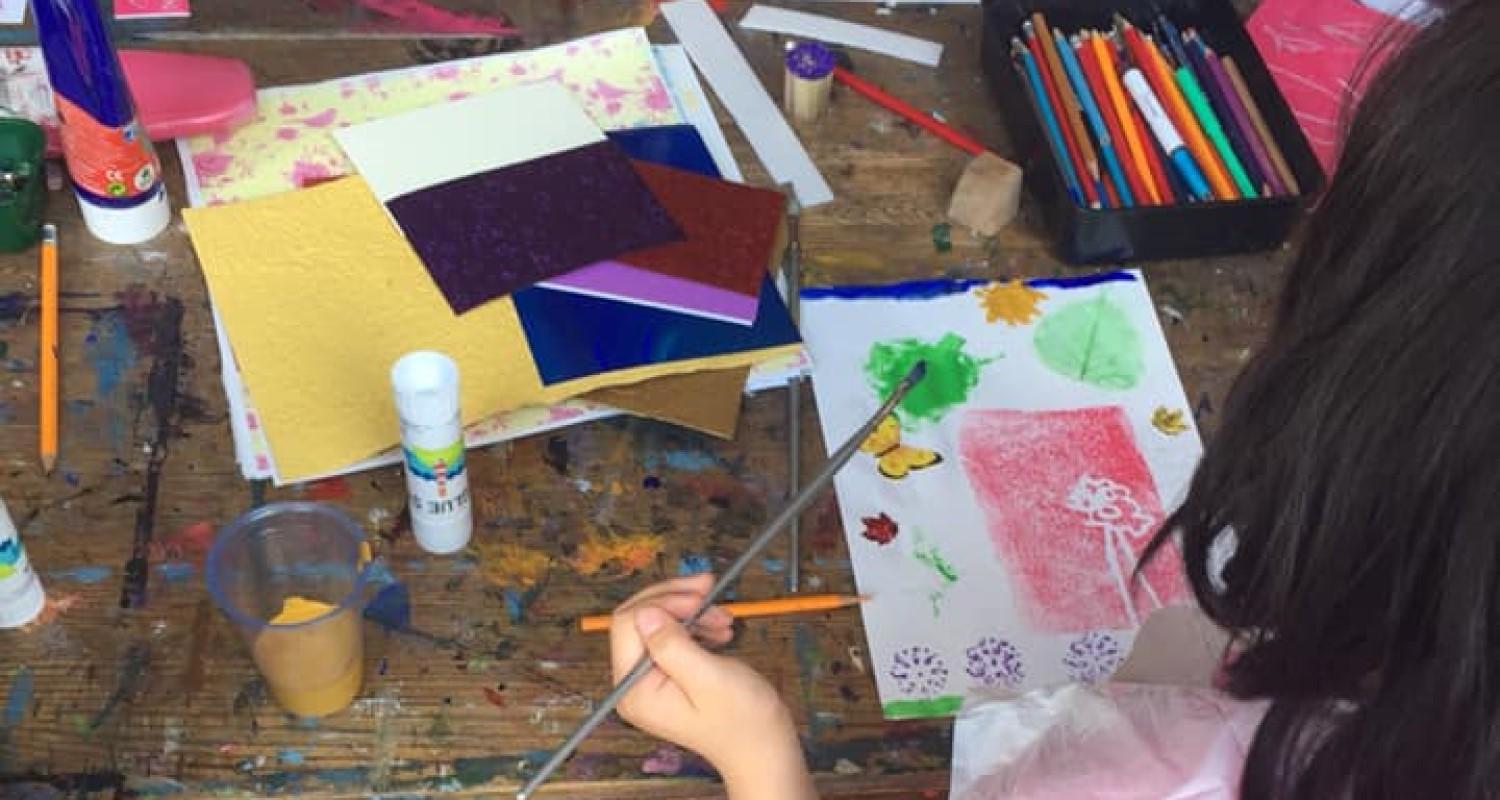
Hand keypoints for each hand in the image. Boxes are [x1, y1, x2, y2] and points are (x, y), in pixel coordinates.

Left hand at [610, 574, 816, 798]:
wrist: (763, 747)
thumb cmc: (742, 720)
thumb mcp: (708, 677)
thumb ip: (672, 644)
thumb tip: (646, 612)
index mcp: (635, 690)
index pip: (627, 624)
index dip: (662, 602)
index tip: (698, 598)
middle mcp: (634, 685)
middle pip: (638, 620)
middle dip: (675, 600)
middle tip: (709, 589)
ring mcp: (649, 681)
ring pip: (657, 623)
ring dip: (690, 612)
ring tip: (723, 619)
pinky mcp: (666, 676)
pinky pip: (671, 636)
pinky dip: (695, 625)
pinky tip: (718, 630)